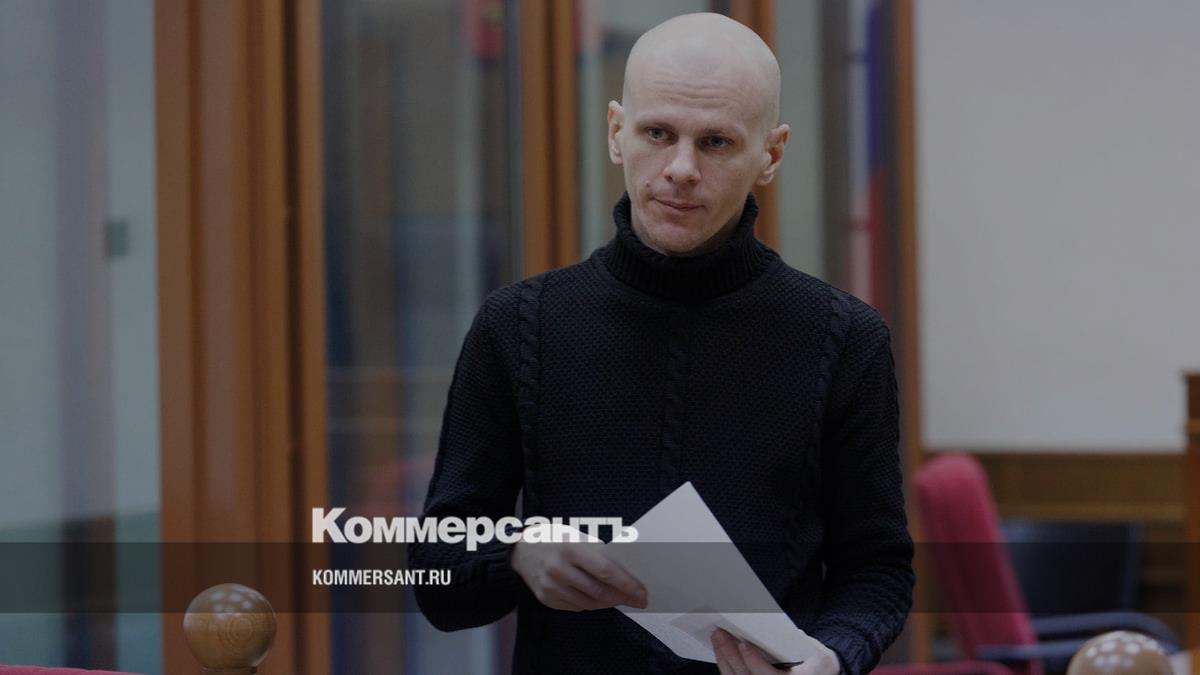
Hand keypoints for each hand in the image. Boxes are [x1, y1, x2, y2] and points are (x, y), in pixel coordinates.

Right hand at [510, 531, 647, 611]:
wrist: (521, 550)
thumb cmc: (554, 539)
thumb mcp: (576, 536)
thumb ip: (598, 552)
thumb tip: (627, 570)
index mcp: (570, 548)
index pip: (605, 571)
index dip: (626, 584)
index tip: (641, 592)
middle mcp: (558, 568)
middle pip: (599, 590)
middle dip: (622, 597)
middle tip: (637, 599)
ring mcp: (550, 586)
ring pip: (588, 602)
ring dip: (608, 603)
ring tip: (620, 599)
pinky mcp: (546, 598)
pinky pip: (575, 607)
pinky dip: (590, 604)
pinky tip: (598, 599)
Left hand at [711, 628, 840, 674]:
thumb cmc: (816, 662)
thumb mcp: (815, 651)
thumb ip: (797, 640)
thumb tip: (776, 625)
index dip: (754, 661)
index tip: (744, 645)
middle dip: (730, 654)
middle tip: (720, 633)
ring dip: (723, 657)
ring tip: (717, 637)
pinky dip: (725, 664)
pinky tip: (721, 650)